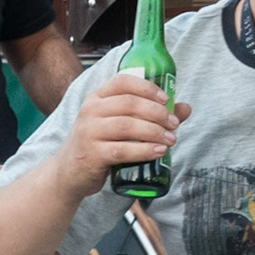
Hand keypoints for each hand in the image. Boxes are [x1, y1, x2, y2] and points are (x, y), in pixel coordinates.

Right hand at [53, 75, 190, 199]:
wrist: (69, 172)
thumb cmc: (99, 144)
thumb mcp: (118, 125)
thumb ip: (149, 115)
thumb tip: (185, 109)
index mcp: (97, 97)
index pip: (123, 81)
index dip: (147, 87)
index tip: (166, 99)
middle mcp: (90, 110)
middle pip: (130, 104)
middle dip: (157, 113)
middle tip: (174, 124)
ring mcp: (89, 132)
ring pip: (127, 126)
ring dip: (154, 132)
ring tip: (171, 139)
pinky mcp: (92, 154)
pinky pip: (122, 150)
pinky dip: (144, 150)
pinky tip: (159, 152)